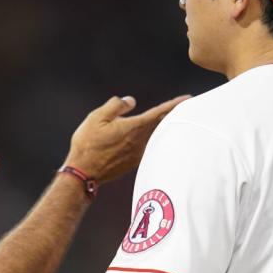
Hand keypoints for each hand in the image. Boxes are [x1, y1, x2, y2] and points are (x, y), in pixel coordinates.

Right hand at [64, 95, 189, 183]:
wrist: (84, 173)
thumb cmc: (88, 143)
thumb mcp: (97, 117)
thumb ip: (116, 105)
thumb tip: (131, 101)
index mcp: (134, 127)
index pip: (160, 112)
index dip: (174, 104)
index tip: (188, 99)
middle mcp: (140, 141)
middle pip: (161, 125)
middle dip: (172, 115)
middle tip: (184, 107)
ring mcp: (139, 153)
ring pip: (154, 137)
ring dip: (162, 129)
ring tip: (166, 121)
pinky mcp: (134, 162)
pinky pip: (146, 147)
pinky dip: (150, 139)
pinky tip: (146, 138)